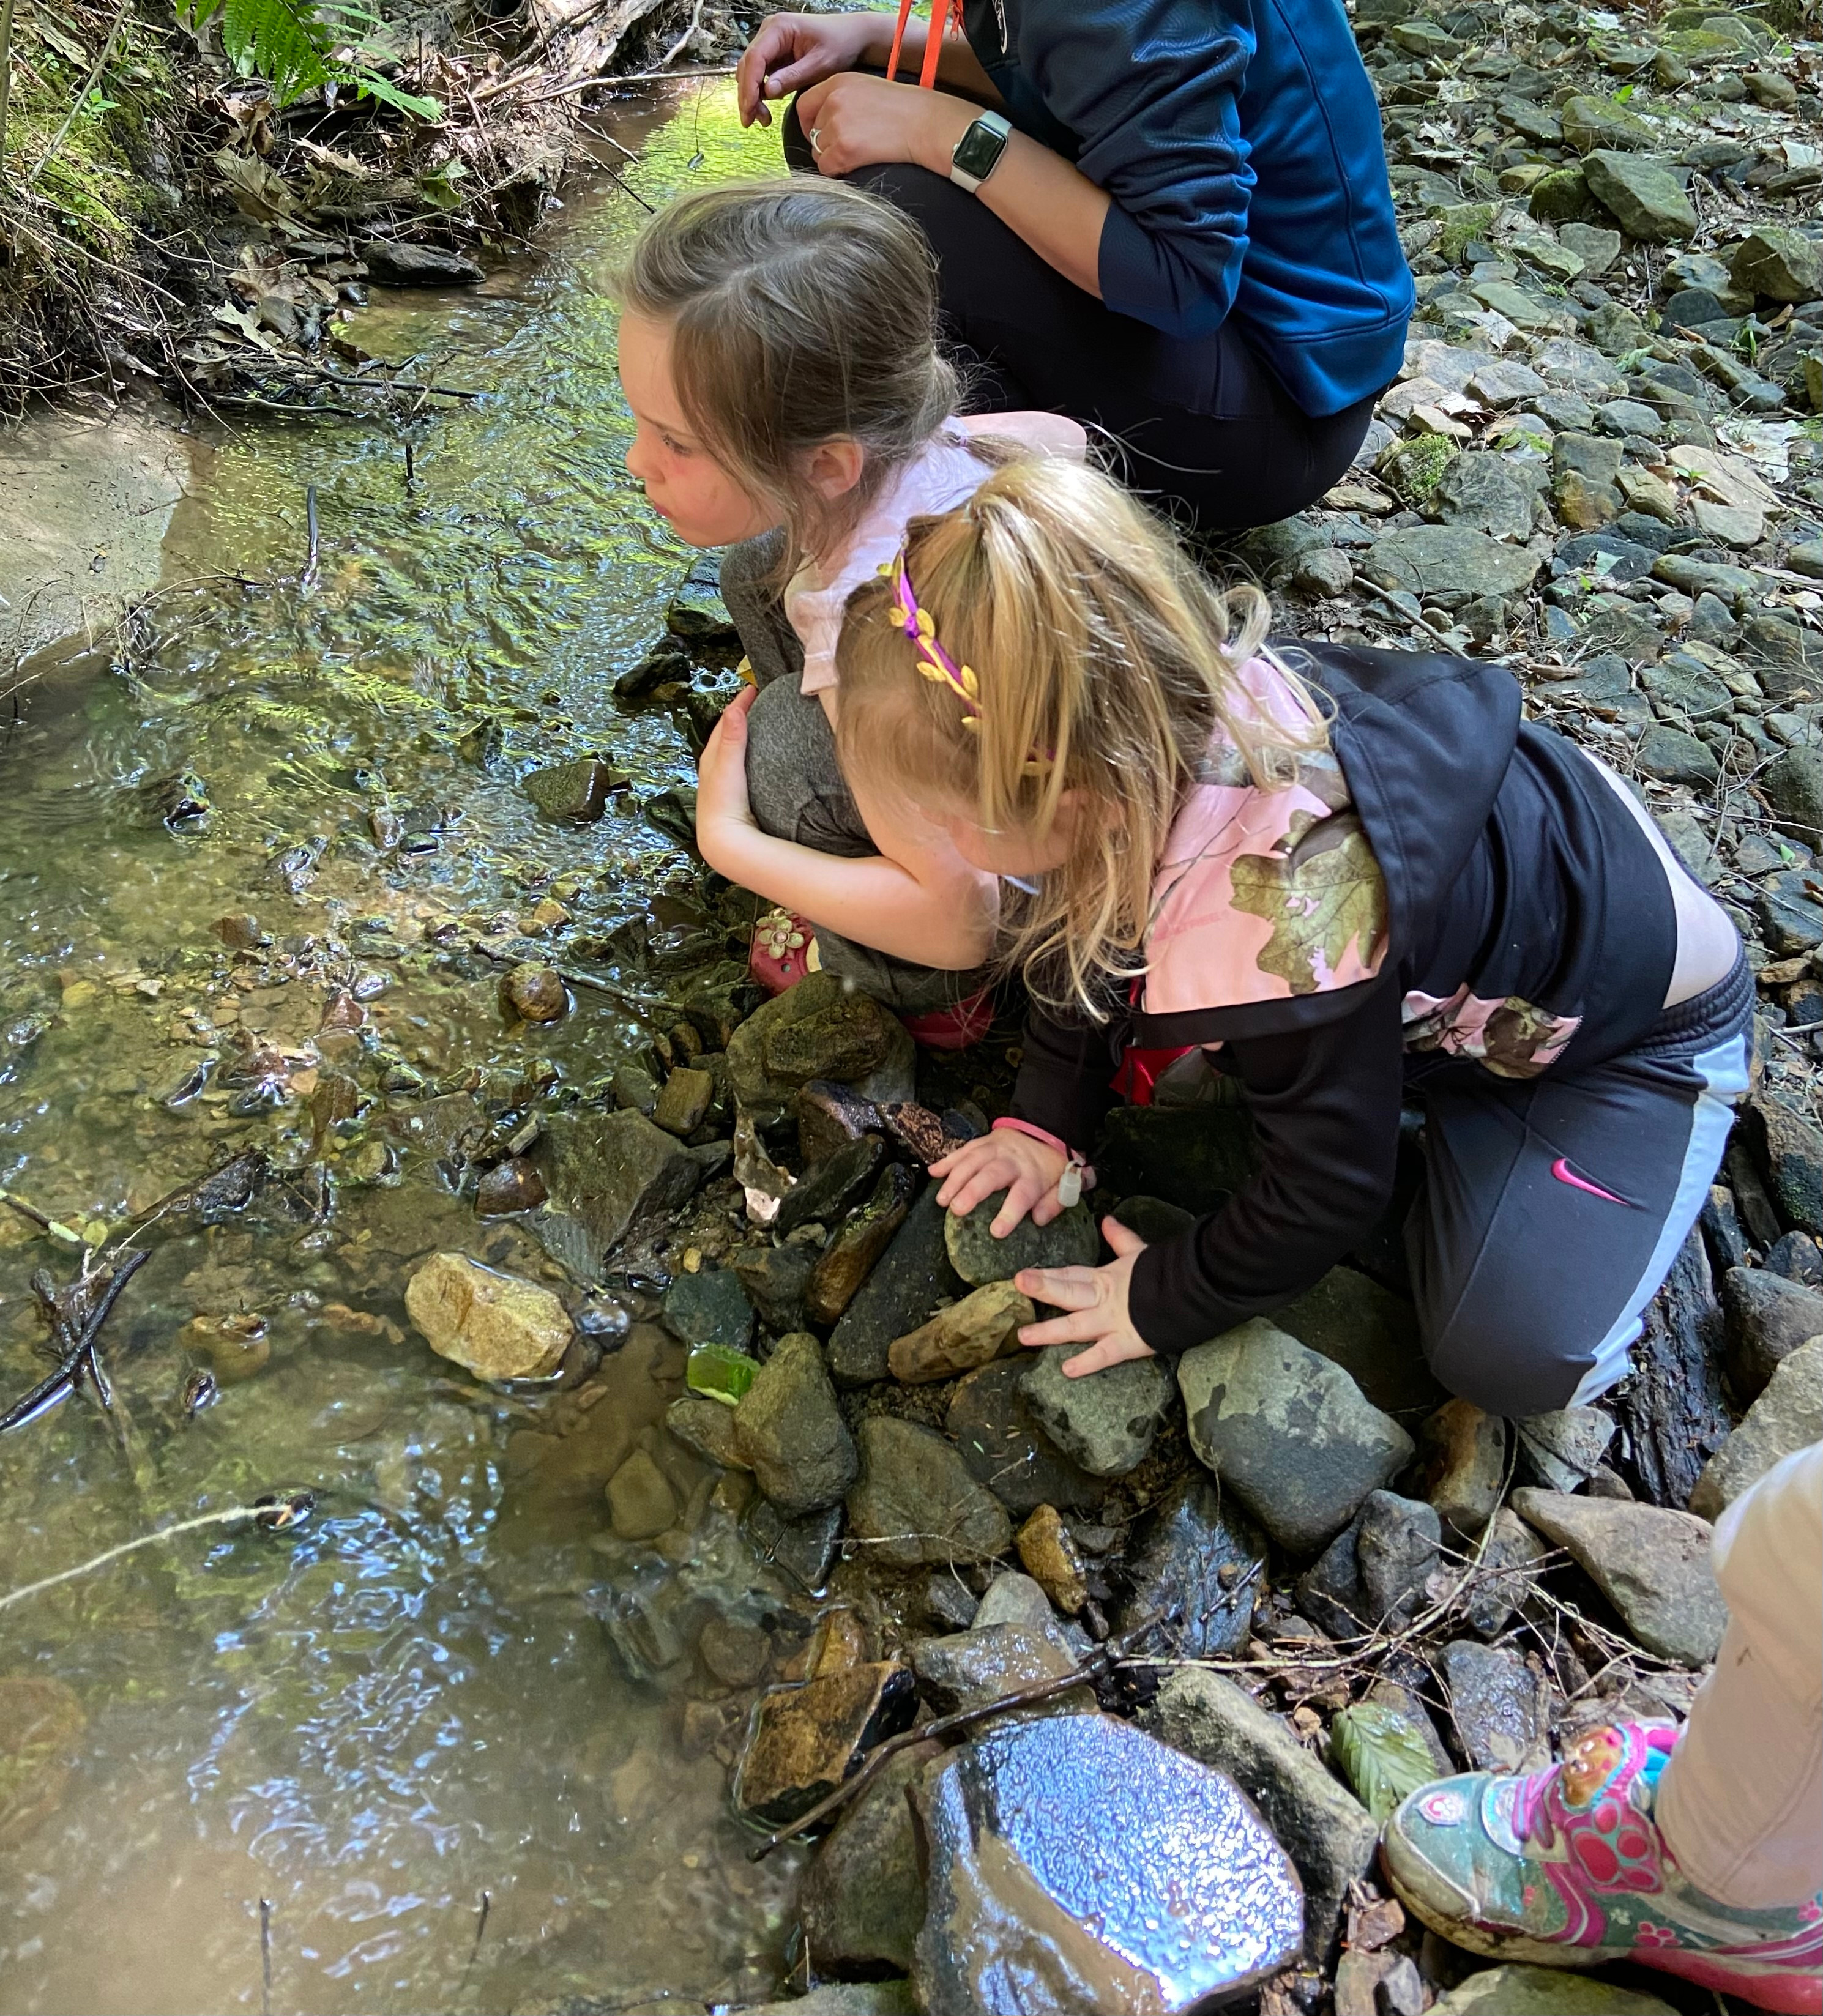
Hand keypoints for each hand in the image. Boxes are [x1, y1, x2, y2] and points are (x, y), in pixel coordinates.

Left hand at [695, 684, 757, 861]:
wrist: (722, 839)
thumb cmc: (724, 802)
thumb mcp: (728, 766)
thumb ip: (733, 738)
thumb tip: (735, 707)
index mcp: (712, 756)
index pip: (726, 721)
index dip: (739, 703)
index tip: (754, 688)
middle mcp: (714, 766)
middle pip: (727, 733)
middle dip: (739, 715)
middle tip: (757, 702)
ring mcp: (722, 782)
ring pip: (731, 750)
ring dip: (742, 735)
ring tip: (759, 725)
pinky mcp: (731, 795)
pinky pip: (739, 765)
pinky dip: (747, 754)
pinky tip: (760, 760)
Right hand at [736, 11, 885, 126]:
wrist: (851, 36)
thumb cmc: (840, 44)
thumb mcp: (819, 64)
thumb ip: (792, 77)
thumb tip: (768, 92)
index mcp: (779, 28)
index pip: (755, 58)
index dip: (749, 86)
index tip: (749, 110)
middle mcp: (770, 32)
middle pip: (747, 66)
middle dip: (747, 95)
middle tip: (751, 122)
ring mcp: (770, 43)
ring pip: (750, 72)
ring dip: (752, 97)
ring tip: (763, 120)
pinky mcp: (774, 55)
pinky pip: (760, 75)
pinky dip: (760, 94)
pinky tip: (766, 110)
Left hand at [795, 73, 971, 177]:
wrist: (925, 123)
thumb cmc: (904, 109)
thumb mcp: (868, 88)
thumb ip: (842, 98)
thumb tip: (825, 121)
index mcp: (838, 82)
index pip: (805, 104)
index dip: (809, 123)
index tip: (818, 133)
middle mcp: (833, 101)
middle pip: (812, 131)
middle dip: (824, 143)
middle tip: (846, 148)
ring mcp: (837, 125)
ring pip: (818, 152)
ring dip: (832, 158)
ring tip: (856, 156)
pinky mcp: (844, 149)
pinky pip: (826, 168)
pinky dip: (837, 171)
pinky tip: (856, 165)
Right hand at [931, 1128, 1065, 1233]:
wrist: (1045, 1129)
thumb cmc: (1050, 1165)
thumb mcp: (1064, 1184)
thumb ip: (1054, 1203)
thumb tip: (1039, 1219)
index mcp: (1034, 1174)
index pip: (1022, 1194)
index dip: (1010, 1212)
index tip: (996, 1231)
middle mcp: (1012, 1160)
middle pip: (992, 1175)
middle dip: (972, 1191)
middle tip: (957, 1209)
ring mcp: (995, 1148)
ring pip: (973, 1160)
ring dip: (955, 1178)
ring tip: (942, 1199)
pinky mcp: (982, 1142)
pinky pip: (963, 1150)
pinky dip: (947, 1160)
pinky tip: (934, 1172)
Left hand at [1015, 1218, 1155, 1376]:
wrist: (1196, 1289)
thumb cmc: (1167, 1272)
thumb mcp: (1139, 1252)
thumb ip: (1120, 1238)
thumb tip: (1107, 1220)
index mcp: (1105, 1279)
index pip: (1070, 1275)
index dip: (1046, 1274)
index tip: (1020, 1276)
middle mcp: (1104, 1300)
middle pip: (1069, 1292)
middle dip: (1043, 1288)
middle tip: (1017, 1283)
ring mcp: (1114, 1321)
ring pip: (1077, 1326)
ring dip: (1049, 1332)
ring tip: (1023, 1336)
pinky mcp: (1130, 1342)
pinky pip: (1105, 1354)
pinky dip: (1087, 1362)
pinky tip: (1067, 1370)